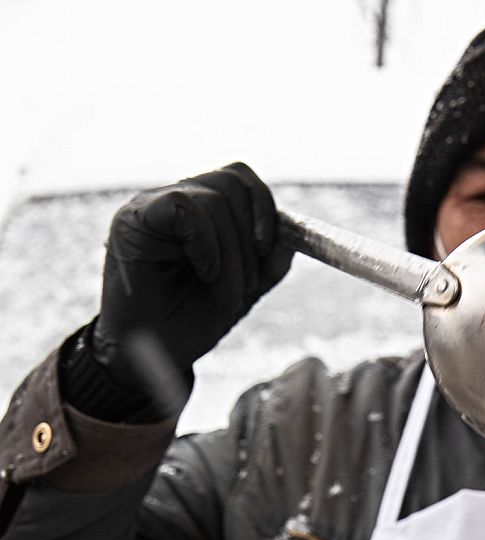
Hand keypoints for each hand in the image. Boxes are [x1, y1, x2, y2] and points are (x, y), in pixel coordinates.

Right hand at [93, 162, 292, 404]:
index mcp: (201, 210)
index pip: (239, 177)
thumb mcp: (244, 287)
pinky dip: (207, 244)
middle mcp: (174, 201)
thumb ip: (268, 260)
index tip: (268, 247)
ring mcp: (150, 206)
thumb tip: (288, 234)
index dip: (264, 206)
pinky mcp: (133, 220)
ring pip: (214, 199)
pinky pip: (183, 207)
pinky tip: (205, 273)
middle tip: (245, 286)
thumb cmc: (192, 320)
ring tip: (224, 291)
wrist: (155, 354)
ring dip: (232, 254)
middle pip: (232, 184)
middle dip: (249, 241)